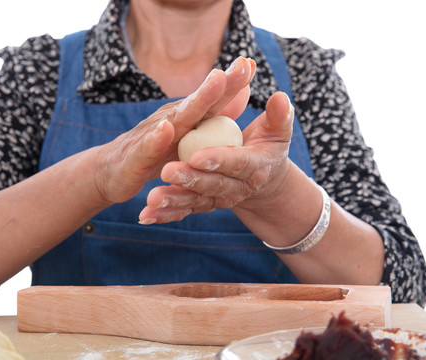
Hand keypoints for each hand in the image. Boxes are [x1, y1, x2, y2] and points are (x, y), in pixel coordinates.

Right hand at [92, 57, 255, 205]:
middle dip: (221, 83)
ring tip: (216, 82)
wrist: (113, 170)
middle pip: (199, 100)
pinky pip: (148, 147)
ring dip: (197, 100)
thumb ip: (216, 114)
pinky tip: (166, 128)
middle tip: (242, 64)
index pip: (214, 97)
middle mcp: (172, 119)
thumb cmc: (157, 151)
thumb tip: (245, 92)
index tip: (252, 62)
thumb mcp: (190, 135)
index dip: (232, 80)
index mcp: (188, 117)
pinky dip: (157, 138)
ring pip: (178, 117)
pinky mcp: (138, 156)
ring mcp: (154, 135)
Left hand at [139, 91, 294, 223]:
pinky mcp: (205, 205)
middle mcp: (238, 188)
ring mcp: (220, 199)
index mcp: (255, 168)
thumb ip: (280, 116)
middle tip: (167, 171)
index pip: (237, 163)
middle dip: (190, 179)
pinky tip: (145, 216)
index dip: (218, 160)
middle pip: (213, 184)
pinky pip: (185, 211)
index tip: (197, 156)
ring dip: (174, 201)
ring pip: (195, 201)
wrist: (263, 177)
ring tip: (152, 199)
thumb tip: (280, 97)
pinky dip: (165, 215)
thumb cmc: (268, 146)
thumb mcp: (278, 131)